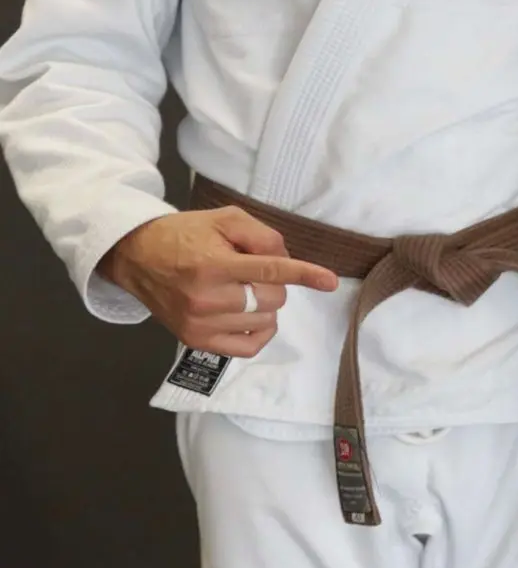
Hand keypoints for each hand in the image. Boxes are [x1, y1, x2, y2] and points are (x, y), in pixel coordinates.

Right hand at [103, 208, 338, 358]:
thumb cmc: (186, 234)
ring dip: (266, 305)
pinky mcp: (195, 341)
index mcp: (214, 265)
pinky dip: (260, 332)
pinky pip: (247, 347)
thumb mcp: (225, 219)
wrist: (137, 256)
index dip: (304, 274)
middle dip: (275, 284)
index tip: (329, 281)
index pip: (270, 272)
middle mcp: (206, 299)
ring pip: (264, 321)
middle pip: (271, 299)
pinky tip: (251, 315)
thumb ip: (262, 235)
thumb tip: (287, 259)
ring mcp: (200, 324)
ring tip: (243, 289)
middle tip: (252, 271)